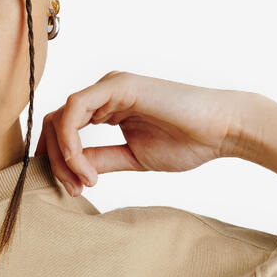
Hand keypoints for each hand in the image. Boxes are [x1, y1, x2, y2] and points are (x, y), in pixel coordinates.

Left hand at [34, 71, 252, 195]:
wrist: (221, 131)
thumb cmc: (186, 143)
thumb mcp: (131, 157)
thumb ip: (100, 159)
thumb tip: (70, 170)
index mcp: (107, 108)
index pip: (65, 129)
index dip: (60, 161)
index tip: (74, 190)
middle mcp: (104, 94)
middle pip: (56, 123)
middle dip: (57, 162)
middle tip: (74, 190)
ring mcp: (109, 87)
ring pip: (60, 117)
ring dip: (63, 156)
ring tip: (85, 182)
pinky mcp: (116, 85)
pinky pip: (74, 109)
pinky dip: (72, 142)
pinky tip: (88, 168)